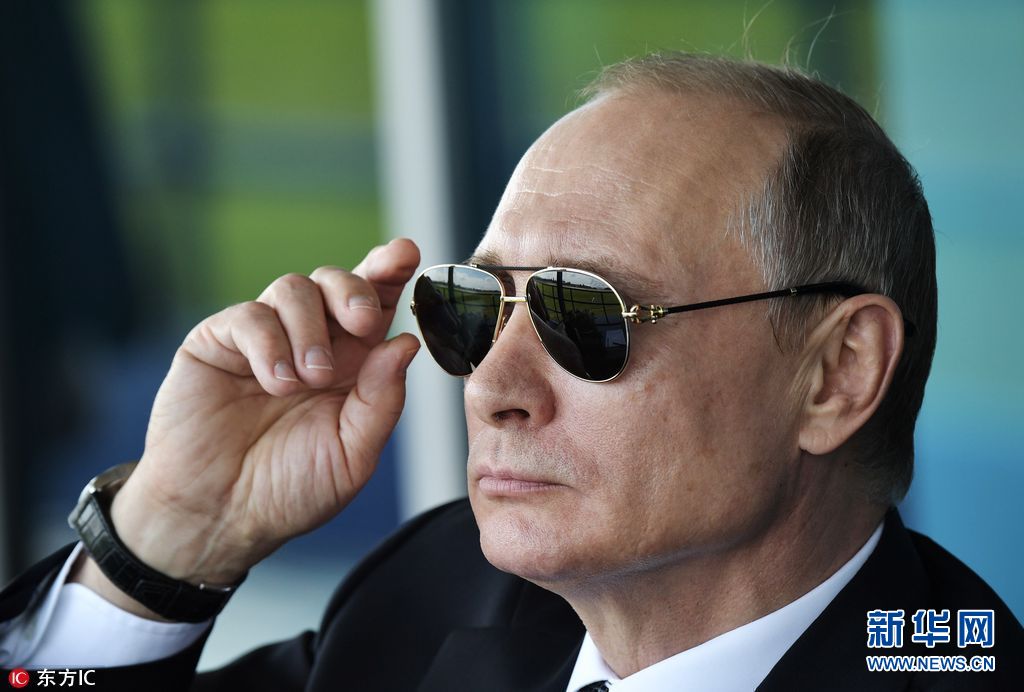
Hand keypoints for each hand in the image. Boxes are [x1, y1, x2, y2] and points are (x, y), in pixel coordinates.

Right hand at [87, 239, 420, 596]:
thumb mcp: (353, 455)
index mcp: (352, 364)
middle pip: (337, 281)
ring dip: (310, 329)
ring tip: (309, 380)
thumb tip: (406, 343)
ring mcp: (264, 339)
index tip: (407, 254)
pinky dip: (269, 344)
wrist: (220, 516)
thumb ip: (381, 401)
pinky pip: (250, 316)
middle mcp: (311, 342)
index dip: (391, 271)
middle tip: (362, 322)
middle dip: (356, 289)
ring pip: (295, 288)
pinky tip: (276, 383)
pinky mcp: (219, 342)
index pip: (376, 304)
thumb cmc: (289, 490)